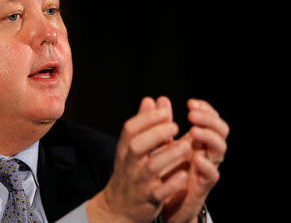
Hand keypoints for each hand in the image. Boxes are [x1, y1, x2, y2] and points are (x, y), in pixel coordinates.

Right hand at [87, 97, 192, 222]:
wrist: (120, 207)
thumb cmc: (131, 171)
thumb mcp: (132, 148)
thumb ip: (145, 124)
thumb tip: (152, 99)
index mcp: (125, 149)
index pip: (130, 129)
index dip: (147, 118)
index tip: (165, 111)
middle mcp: (129, 164)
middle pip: (137, 146)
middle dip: (157, 134)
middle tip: (176, 126)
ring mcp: (139, 182)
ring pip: (152, 167)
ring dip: (169, 154)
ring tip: (186, 145)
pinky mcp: (150, 200)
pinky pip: (161, 191)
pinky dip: (172, 182)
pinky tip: (184, 174)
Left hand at [160, 99, 229, 222]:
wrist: (164, 201)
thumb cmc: (164, 169)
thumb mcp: (161, 143)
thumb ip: (160, 123)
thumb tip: (157, 99)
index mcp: (198, 139)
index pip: (210, 119)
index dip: (205, 109)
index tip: (190, 103)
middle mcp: (206, 151)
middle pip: (221, 130)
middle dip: (209, 119)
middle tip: (192, 114)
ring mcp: (207, 167)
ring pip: (220, 149)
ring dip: (209, 137)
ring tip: (193, 130)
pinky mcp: (203, 185)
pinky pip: (212, 175)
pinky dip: (207, 166)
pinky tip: (197, 158)